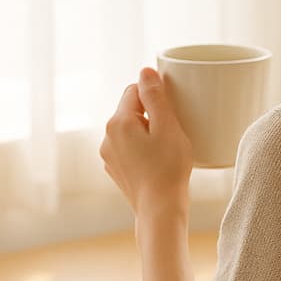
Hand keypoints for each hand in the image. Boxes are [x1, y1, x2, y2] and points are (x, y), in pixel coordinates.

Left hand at [99, 67, 193, 217]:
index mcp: (118, 122)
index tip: (171, 111)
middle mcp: (107, 137)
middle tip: (172, 131)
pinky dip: (143, 149)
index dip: (155, 96)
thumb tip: (145, 71)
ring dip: (147, 132)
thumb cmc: (168, 168)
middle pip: (131, 110)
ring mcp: (109, 155)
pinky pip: (129, 148)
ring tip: (166, 149)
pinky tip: (158, 162)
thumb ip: (155, 96)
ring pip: (130, 130)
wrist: (159, 209)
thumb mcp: (168, 127)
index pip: (134, 90)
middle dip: (152, 115)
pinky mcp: (116, 169)